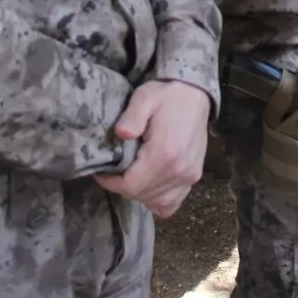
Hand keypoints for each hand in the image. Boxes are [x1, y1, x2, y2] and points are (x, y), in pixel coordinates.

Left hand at [95, 79, 209, 217]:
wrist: (195, 94)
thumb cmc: (166, 96)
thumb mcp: (144, 97)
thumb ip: (132, 116)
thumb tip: (121, 133)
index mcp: (164, 154)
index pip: (131, 186)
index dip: (111, 183)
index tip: (102, 172)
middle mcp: (178, 171)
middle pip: (142, 195)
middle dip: (123, 187)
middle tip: (114, 171)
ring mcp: (189, 176)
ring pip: (157, 203)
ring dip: (140, 194)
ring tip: (131, 175)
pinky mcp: (194, 176)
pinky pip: (173, 203)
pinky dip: (159, 199)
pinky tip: (150, 184)